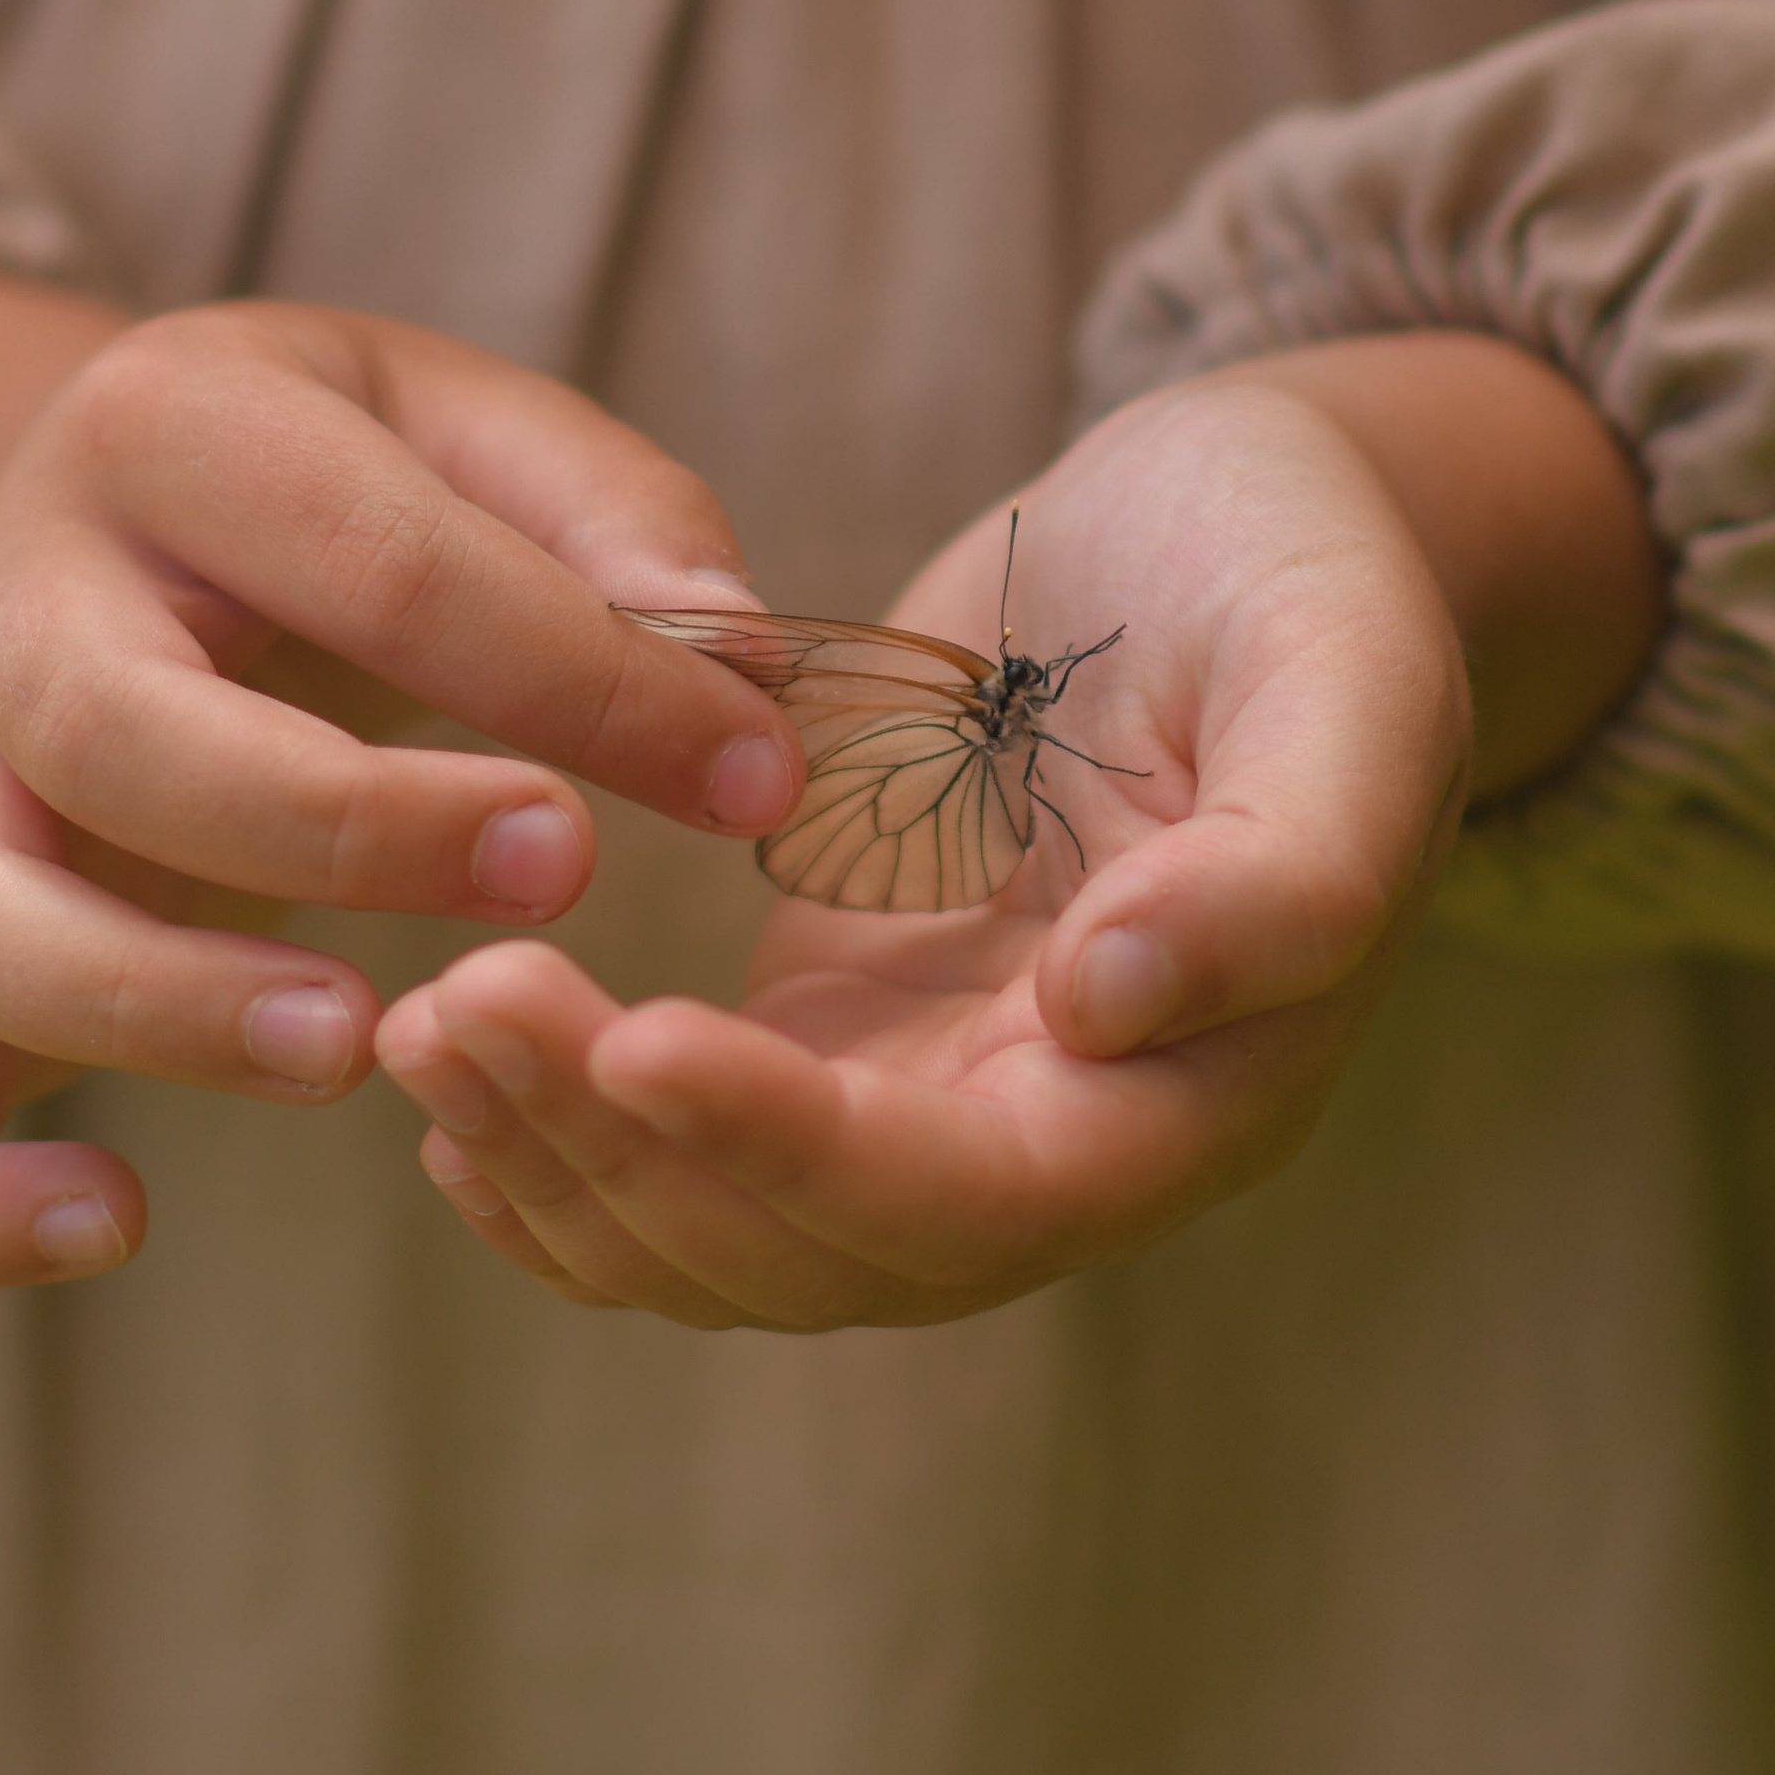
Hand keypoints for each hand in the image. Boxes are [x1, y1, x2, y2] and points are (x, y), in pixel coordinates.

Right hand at [0, 299, 799, 1283]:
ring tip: (352, 1047)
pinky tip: (106, 1227)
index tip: (751, 773)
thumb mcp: (474, 430)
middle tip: (560, 870)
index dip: (580, 678)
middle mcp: (15, 600)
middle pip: (118, 729)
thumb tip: (737, 665)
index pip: (372, 557)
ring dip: (153, 1000)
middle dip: (349, 822)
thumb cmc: (347, 480)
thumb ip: (616, 522)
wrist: (130, 504)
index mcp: (170, 430)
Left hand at [377, 337, 1661, 1330]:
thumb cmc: (1308, 576)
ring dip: (565, 1160)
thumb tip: (1108, 1010)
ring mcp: (940, 1104)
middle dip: (628, 1154)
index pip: (977, 1195)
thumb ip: (1286, 866)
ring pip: (728, 1234)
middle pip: (821, 1250)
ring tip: (424, 1021)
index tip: (634, 1041)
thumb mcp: (1349, 676)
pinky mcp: (845, 1043)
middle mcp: (1065, 1146)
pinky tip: (447, 1094)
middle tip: (459, 999)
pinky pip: (690, 1164)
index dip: (796, 1148)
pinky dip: (563, 1155)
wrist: (1233, 525)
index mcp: (1202, 1093)